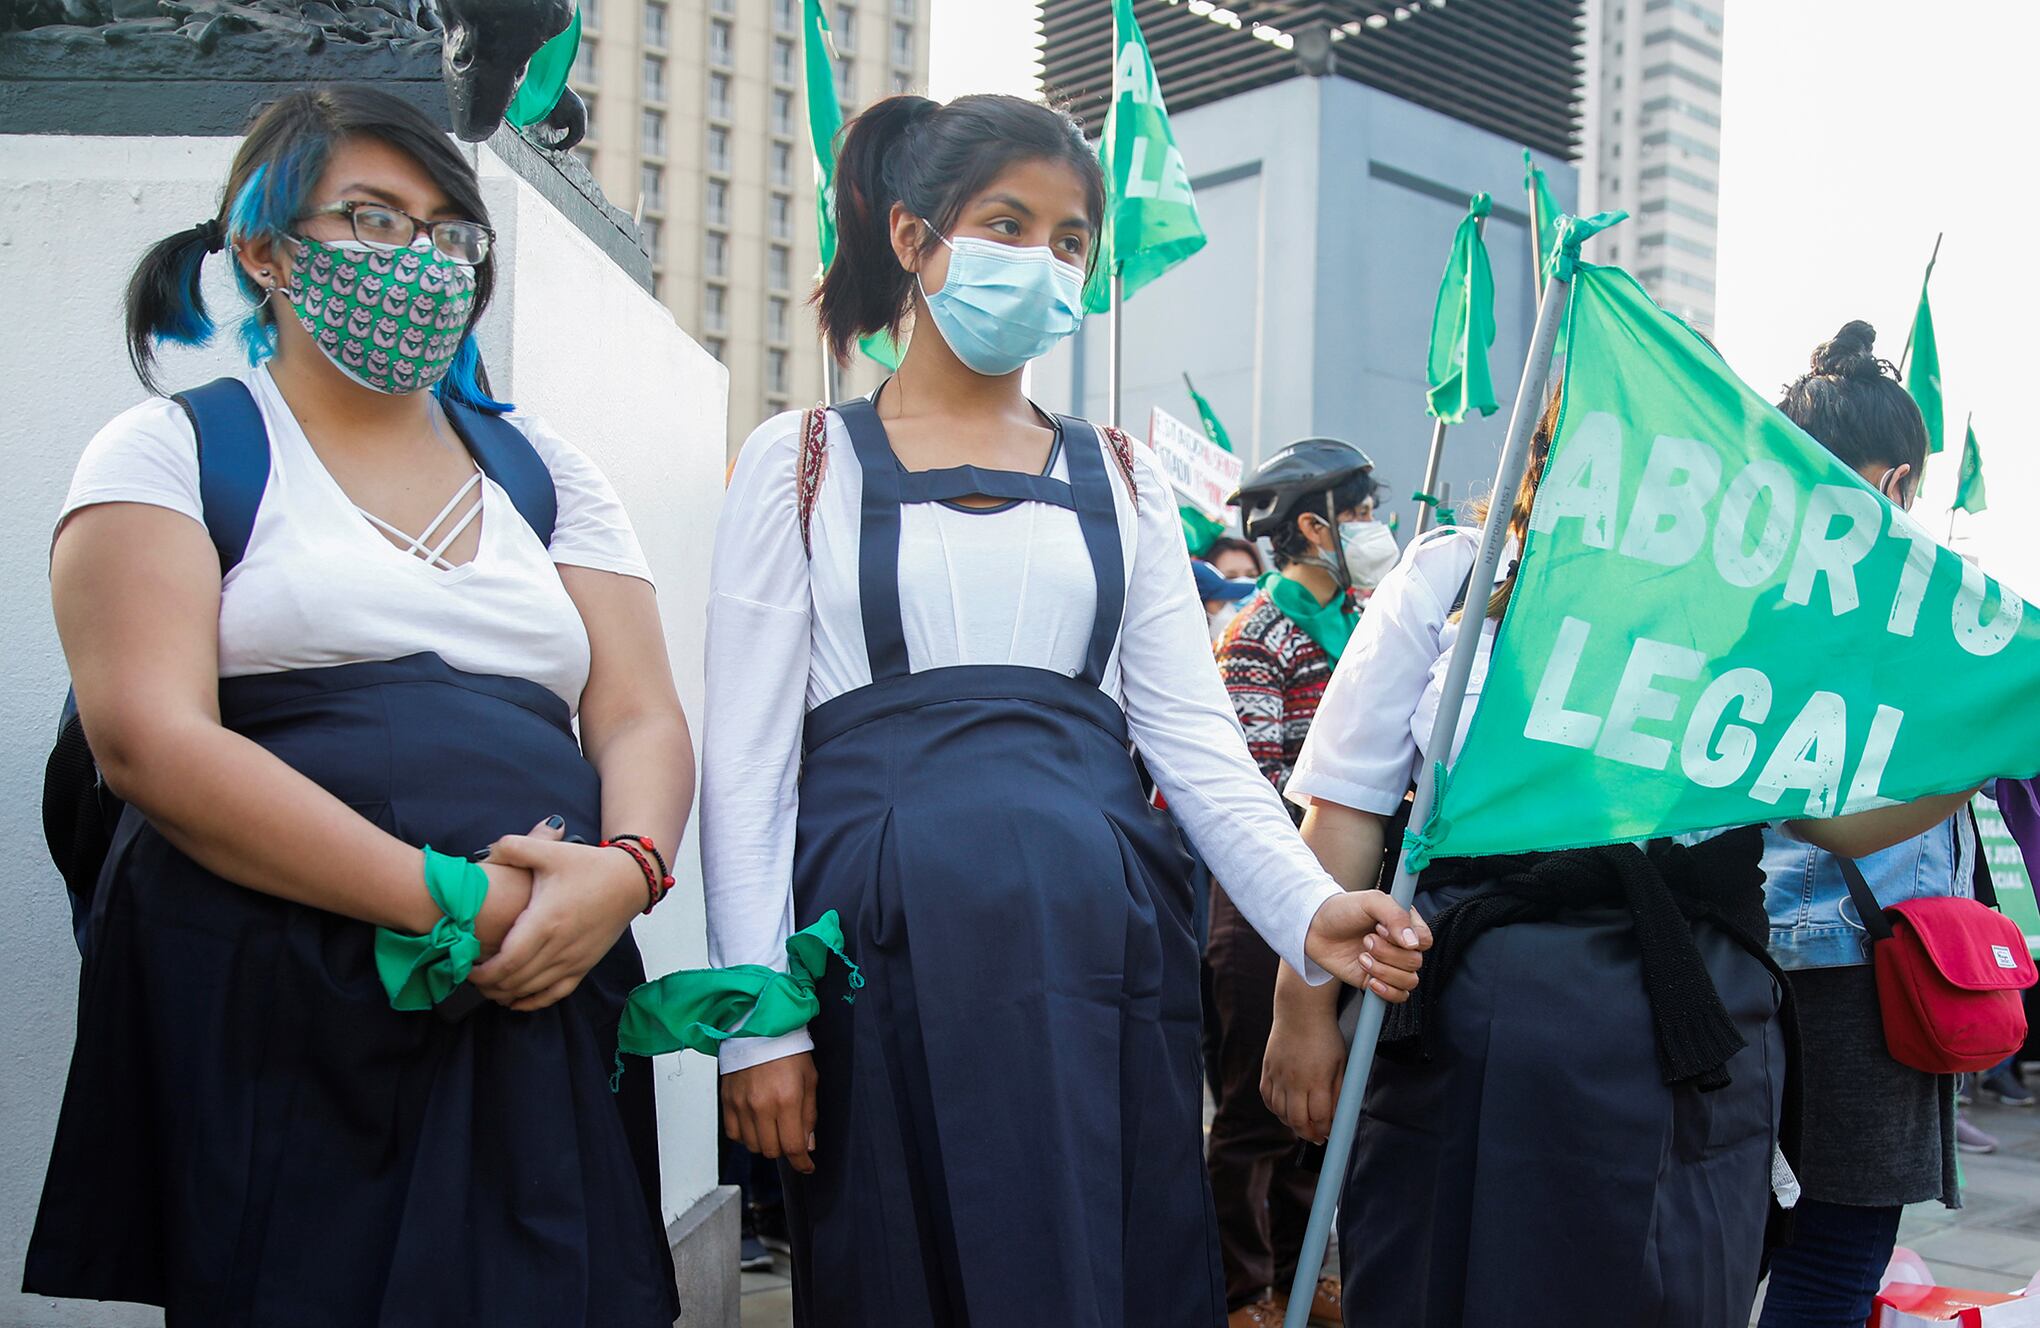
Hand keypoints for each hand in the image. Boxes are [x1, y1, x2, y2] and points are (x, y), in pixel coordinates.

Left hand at [469, 821, 646, 1011]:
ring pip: (532, 990)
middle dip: (487, 984)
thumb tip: (485, 854)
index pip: (507, 962)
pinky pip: (555, 994)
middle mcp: (559, 947)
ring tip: (486, 985)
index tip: (464, 965)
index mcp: (546, 921)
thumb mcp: (550, 851)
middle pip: (515, 980)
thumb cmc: (588, 866)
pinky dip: (531, 1002)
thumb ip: (513, 847)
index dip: (482, 972)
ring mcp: (573, 960)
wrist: (629, 881)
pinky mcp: (584, 966)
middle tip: (467, 975)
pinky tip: (514, 1000)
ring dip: (505, 993)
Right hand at [722, 1052, 817, 1174]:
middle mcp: (761, 1106)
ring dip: (765, 1143)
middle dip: (785, 1149)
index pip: (792, 1147)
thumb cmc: (788, 1050)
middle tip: (790, 1135)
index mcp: (786, 1099)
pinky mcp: (727, 1101)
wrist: (759, 1029)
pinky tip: (755, 1122)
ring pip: (752, 1146)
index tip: (806, 1165)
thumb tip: (808, 1144)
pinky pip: (734, 1134)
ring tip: (772, 1126)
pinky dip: (746, 1135)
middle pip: (771, 1151)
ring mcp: (741, 1105)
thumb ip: (809, 1115)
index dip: (802, 1162)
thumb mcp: (810, 1080)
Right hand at [1262, 1002, 1348, 1143]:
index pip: (1320, 1117)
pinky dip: (1276, 1109)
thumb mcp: (1340, 1063)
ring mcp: (1278, 1076)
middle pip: (1298, 1121)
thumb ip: (1338, 1092)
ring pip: (1280, 1113)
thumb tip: (1337, 1116)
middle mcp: (1295, 1081)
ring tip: (1302, 1124)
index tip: (1330, 1134)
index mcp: (1317, 1080)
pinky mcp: (1267, 1070)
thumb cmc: (1325, 1035)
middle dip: (1308, 1134)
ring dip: (1291, 1123)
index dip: (1326, 1130)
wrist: (1300, 1011)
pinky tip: (1285, 1110)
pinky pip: (1267, 1098)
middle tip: (1316, 1137)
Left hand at [1303, 890, 1430, 1000]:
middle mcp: (1401, 946)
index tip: (1381, 928)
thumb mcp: (1370, 901)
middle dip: (1388, 953)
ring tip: (1362, 957)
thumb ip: (1395, 916)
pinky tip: (1370, 979)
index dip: (1407, 939)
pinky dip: (1386, 991)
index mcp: (1405, 924)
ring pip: (1409, 981)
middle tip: (1366, 940)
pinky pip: (1399, 996)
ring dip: (1383, 971)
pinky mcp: (1378, 982)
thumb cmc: (1342, 910)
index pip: (1425, 940)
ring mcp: (1391, 965)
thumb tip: (1413, 943)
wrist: (1314, 929)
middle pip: (1415, 962)